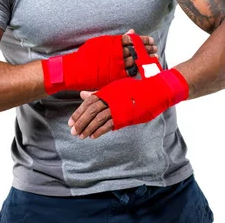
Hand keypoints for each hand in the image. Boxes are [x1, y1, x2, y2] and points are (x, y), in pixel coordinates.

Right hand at [42, 29, 156, 93]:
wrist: (77, 69)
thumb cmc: (87, 54)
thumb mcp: (103, 41)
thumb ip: (119, 37)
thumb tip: (132, 31)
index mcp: (114, 42)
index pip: (133, 39)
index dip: (144, 40)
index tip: (152, 41)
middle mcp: (117, 52)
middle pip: (137, 50)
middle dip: (148, 50)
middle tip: (156, 50)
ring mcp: (117, 65)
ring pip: (136, 61)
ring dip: (146, 59)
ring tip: (154, 58)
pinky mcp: (116, 76)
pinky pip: (131, 73)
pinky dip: (139, 70)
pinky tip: (145, 69)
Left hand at [69, 68, 189, 137]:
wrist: (153, 91)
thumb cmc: (134, 89)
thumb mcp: (115, 88)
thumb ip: (98, 93)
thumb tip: (82, 94)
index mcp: (107, 91)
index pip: (88, 102)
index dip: (78, 112)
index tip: (71, 122)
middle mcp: (110, 98)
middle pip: (91, 111)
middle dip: (81, 122)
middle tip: (73, 131)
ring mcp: (117, 107)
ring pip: (98, 119)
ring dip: (88, 129)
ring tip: (81, 136)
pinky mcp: (124, 116)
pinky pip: (109, 125)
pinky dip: (100, 131)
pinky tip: (93, 136)